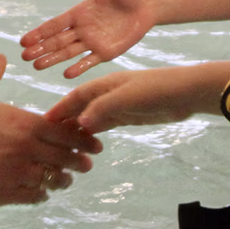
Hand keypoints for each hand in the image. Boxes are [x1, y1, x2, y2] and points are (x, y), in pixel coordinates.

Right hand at [0, 55, 102, 204]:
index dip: (81, 137)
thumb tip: (0, 57)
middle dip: (79, 160)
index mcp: (25, 123)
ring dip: (62, 179)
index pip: (65, 132)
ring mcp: (21, 173)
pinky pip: (34, 196)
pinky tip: (41, 192)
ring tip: (66, 179)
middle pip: (66, 157)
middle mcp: (29, 149)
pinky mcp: (9, 193)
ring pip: (53, 179)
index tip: (93, 141)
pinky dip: (41, 194)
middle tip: (87, 162)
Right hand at [20, 0, 155, 77]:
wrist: (146, 5)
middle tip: (24, 57)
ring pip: (68, 53)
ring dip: (53, 59)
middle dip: (41, 48)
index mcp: (79, 13)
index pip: (55, 24)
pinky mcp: (106, 52)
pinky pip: (90, 62)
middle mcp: (82, 29)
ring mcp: (93, 42)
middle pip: (57, 41)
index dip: (40, 32)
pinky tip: (66, 74)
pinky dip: (78, 68)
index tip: (24, 40)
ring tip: (36, 66)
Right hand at [44, 62, 229, 134]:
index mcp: (104, 84)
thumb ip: (102, 110)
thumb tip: (79, 124)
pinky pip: (106, 123)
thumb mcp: (126, 98)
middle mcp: (108, 93)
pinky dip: (95, 132)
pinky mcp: (129, 114)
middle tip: (50, 138)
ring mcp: (118, 104)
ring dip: (79, 128)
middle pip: (81, 107)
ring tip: (65, 144)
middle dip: (66, 120)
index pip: (76, 97)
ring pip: (93, 117)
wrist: (184, 93)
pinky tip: (88, 141)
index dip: (60, 108)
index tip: (45, 122)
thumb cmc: (155, 90)